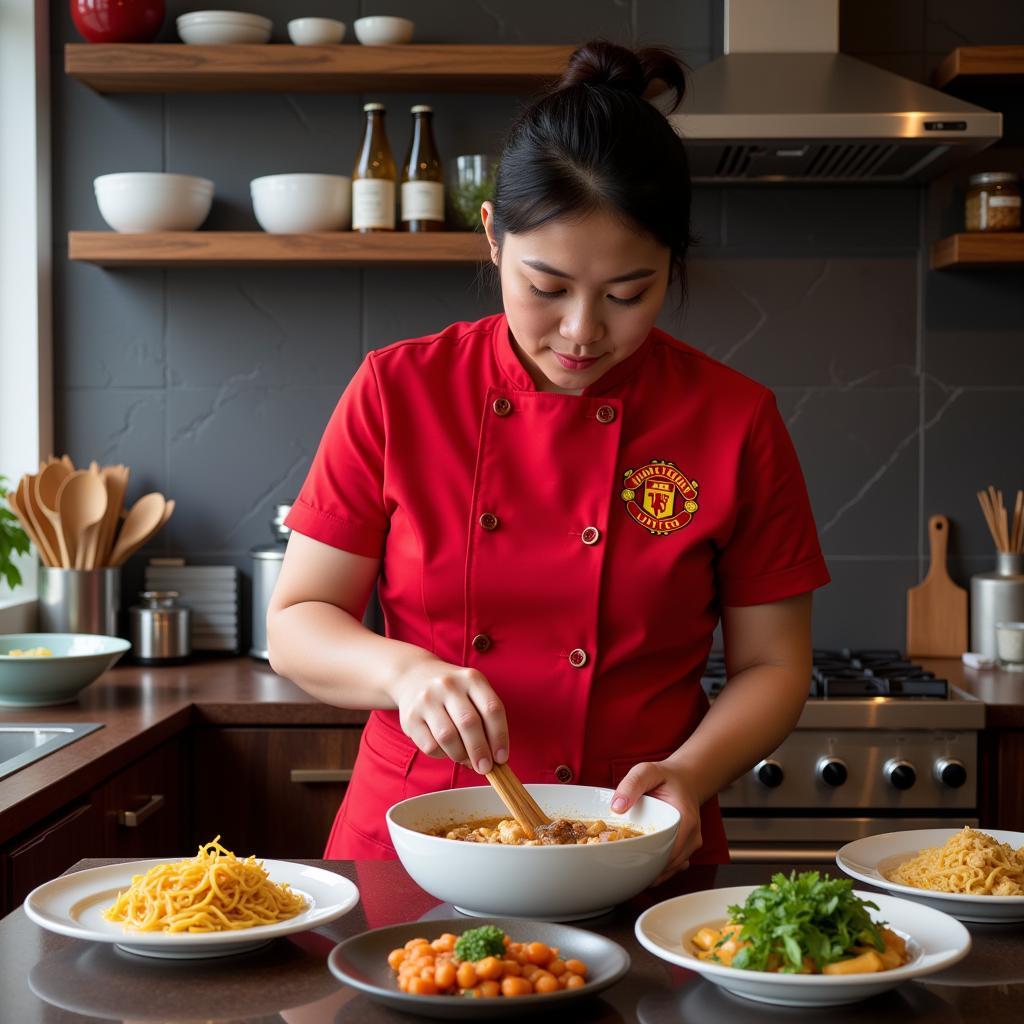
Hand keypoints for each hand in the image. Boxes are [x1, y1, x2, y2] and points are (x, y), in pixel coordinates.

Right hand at [389, 659, 507, 774]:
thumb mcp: (473, 691)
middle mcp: (448, 685)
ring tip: (466, 760)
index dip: (500, 737)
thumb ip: (486, 718)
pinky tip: (447, 751)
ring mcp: (427, 700)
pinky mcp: (410, 717)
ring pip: (448, 737)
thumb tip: (494, 756)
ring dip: (461, 755)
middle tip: (485, 768)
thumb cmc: (453, 692)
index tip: (502, 758)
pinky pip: (430, 746)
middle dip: (480, 751)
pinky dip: (442, 755)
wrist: (413, 676)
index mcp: (471, 679)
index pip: (492, 709)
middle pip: (469, 723)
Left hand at [610, 760, 702, 883]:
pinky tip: (640, 862)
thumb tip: (617, 806)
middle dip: (646, 868)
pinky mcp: (685, 850)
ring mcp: (690, 845)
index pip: (670, 852)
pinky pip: (671, 866)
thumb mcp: (646, 772)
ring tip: (627, 866)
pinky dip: (656, 868)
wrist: (685, 779)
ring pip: (670, 869)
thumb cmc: (666, 777)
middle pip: (669, 865)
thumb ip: (632, 784)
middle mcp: (692, 836)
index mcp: (686, 820)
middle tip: (620, 866)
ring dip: (650, 870)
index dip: (649, 861)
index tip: (627, 861)